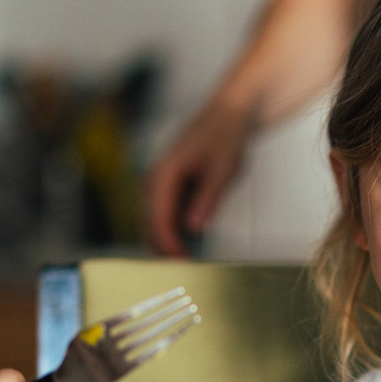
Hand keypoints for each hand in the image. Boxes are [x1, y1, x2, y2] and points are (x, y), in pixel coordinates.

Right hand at [143, 100, 254, 256]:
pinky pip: (166, 212)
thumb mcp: (222, 170)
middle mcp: (154, 179)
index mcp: (163, 174)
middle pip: (151, 224)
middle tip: (185, 269)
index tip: (184, 265)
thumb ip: (207, 199)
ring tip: (189, 259)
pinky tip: (192, 240)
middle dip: (164, 249)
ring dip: (169, 240)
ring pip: (156, 220)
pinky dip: (176, 228)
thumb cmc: (224, 136)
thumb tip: (193, 229)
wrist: (229, 112)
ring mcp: (159, 181)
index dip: (170, 247)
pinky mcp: (169, 184)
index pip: (159, 221)